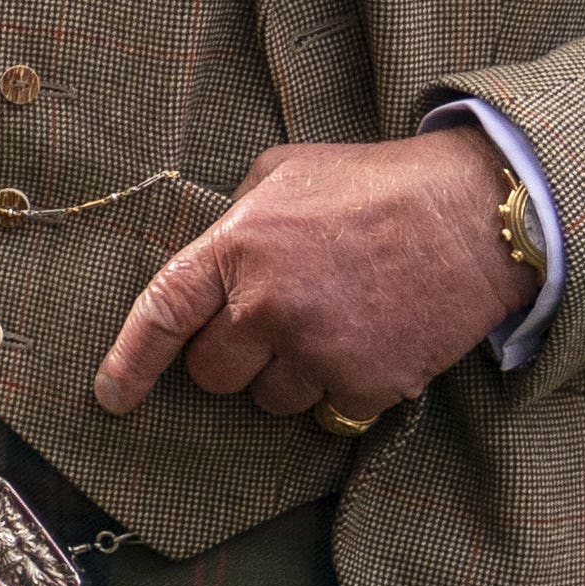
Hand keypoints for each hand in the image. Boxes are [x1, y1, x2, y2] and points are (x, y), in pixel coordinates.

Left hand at [91, 127, 536, 427]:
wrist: (474, 216)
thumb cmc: (376, 185)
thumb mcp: (286, 173)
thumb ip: (237, 217)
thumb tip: (214, 261)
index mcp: (237, 246)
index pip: (162, 313)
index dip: (131, 361)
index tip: (111, 397)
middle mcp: (268, 305)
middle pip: (214, 373)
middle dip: (233, 358)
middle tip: (276, 323)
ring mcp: (318, 350)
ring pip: (270, 400)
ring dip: (289, 376)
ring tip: (334, 324)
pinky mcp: (367, 384)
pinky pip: (329, 412)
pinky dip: (343, 390)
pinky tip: (370, 343)